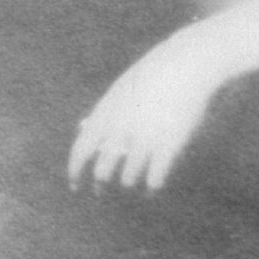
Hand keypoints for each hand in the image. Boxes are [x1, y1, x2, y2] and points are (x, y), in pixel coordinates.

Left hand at [69, 26, 227, 194]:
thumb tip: (81, 129)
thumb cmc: (150, 78)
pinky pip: (156, 177)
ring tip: (128, 182)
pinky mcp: (171, 143)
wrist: (186, 64)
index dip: (74, 170)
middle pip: (103, 167)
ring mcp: (146, 136)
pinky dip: (151, 185)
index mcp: (105, 112)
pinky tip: (152, 187)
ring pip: (129, 176)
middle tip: (99, 193)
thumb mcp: (119, 91)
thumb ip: (100, 113)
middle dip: (100, 183)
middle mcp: (122, 126)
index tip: (73, 185)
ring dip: (127, 181)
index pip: (81, 149)